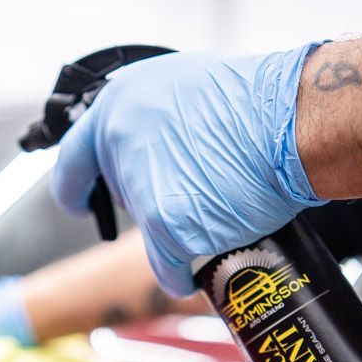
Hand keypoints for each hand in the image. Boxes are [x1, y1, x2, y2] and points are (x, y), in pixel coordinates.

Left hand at [51, 44, 324, 295]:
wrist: (288, 120)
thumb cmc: (255, 97)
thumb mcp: (186, 87)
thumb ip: (157, 120)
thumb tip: (157, 149)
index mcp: (117, 105)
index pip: (73, 158)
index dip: (75, 186)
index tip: (78, 203)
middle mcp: (119, 146)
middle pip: (123, 197)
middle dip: (154, 198)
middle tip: (197, 186)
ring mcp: (141, 190)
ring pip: (150, 232)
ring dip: (178, 229)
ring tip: (220, 205)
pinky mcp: (167, 229)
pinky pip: (169, 268)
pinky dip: (183, 275)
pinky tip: (197, 271)